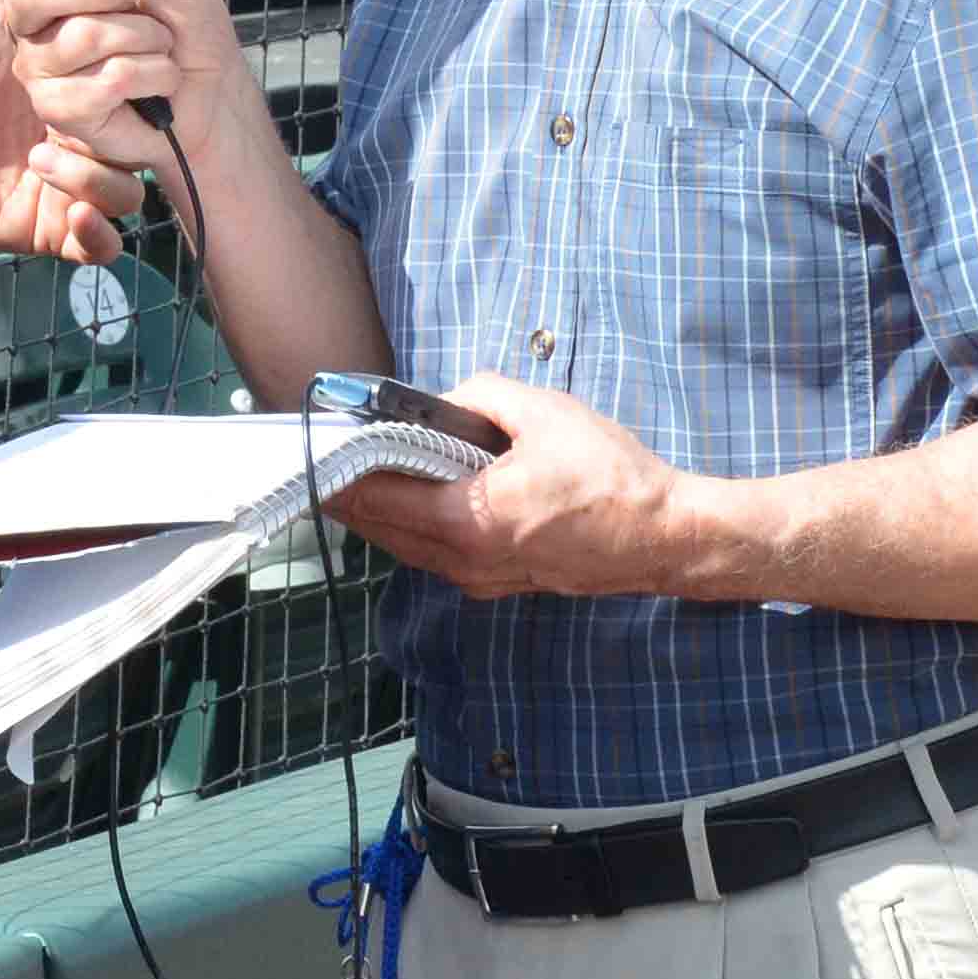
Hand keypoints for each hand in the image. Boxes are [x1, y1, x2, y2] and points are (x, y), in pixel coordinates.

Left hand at [0, 0, 135, 262]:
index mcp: (95, 69)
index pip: (145, 59)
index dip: (116, 42)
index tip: (68, 31)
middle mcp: (97, 123)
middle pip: (145, 125)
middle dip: (100, 104)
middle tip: (41, 96)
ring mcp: (81, 175)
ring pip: (132, 187)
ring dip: (93, 171)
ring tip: (39, 155)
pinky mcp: (59, 225)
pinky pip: (105, 240)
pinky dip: (92, 227)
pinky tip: (58, 203)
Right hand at [0, 0, 251, 191]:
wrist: (215, 90)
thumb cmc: (185, 20)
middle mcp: (30, 22)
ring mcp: (40, 68)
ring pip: (80, 36)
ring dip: (144, 36)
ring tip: (155, 44)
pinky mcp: (62, 112)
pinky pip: (105, 80)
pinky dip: (151, 73)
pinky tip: (154, 83)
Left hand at [321, 375, 705, 600]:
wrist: (664, 536)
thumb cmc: (612, 477)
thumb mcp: (545, 412)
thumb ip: (482, 395)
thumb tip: (447, 400)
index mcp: (468, 520)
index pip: (378, 498)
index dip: (339, 473)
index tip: (313, 450)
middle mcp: (466, 561)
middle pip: (382, 530)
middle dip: (351, 495)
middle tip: (326, 459)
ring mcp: (482, 579)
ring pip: (406, 549)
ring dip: (381, 515)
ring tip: (361, 476)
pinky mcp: (499, 583)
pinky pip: (437, 558)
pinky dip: (414, 530)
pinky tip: (414, 500)